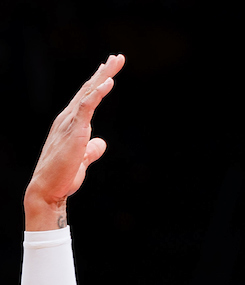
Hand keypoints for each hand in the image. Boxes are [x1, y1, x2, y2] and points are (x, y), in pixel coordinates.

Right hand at [25, 53, 124, 228]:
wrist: (49, 189)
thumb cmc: (63, 176)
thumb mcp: (82, 159)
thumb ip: (91, 149)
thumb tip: (101, 143)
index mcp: (71, 123)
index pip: (86, 98)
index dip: (98, 83)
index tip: (109, 70)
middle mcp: (68, 118)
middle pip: (89, 89)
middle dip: (104, 72)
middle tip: (118, 58)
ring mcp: (70, 122)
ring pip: (89, 93)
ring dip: (103, 76)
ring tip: (116, 62)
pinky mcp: (74, 130)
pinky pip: (87, 106)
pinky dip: (97, 93)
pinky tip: (108, 83)